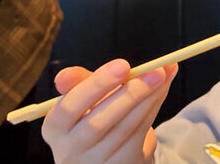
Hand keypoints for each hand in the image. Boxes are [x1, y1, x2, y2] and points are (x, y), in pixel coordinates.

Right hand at [41, 59, 177, 163]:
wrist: (104, 154)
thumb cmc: (89, 118)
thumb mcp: (81, 99)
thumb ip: (80, 82)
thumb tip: (65, 75)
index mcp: (55, 128)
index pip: (69, 107)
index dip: (96, 85)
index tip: (123, 65)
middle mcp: (71, 150)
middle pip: (100, 122)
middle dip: (131, 93)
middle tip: (156, 70)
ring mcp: (97, 162)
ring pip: (126, 128)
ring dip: (150, 98)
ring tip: (164, 74)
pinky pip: (140, 134)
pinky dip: (153, 108)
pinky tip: (162, 90)